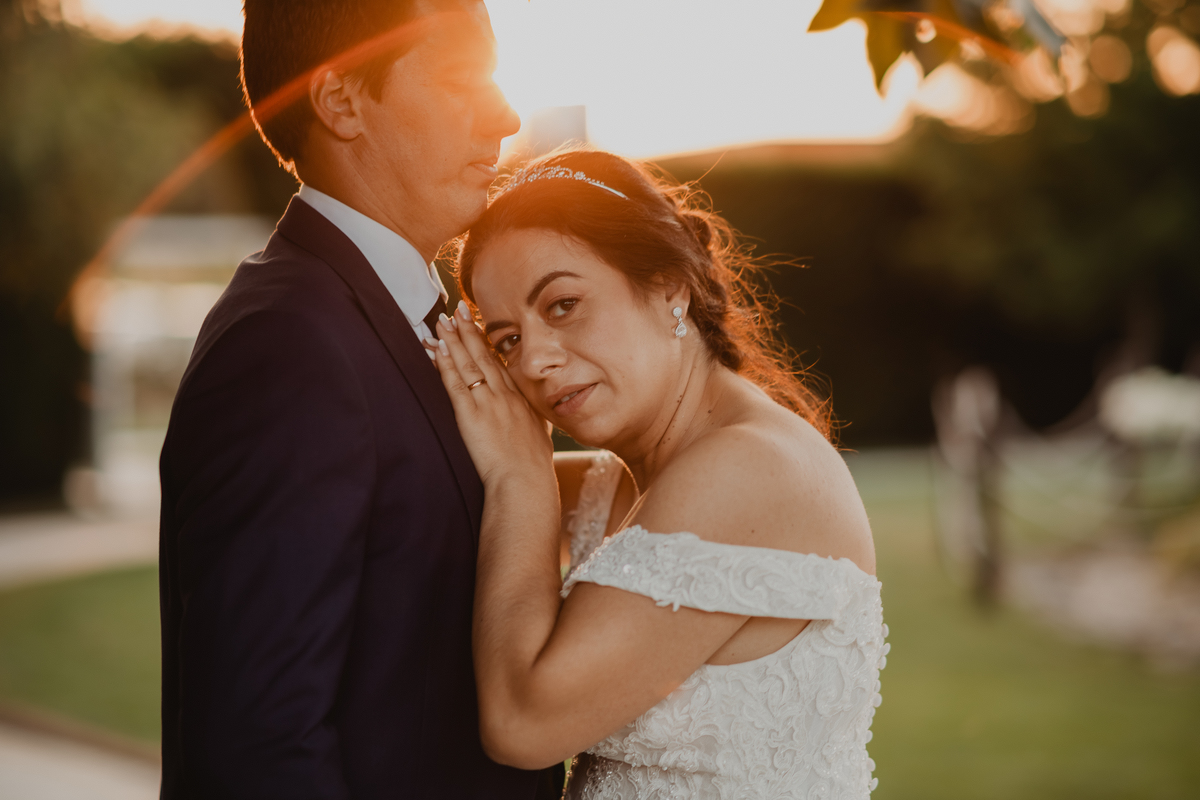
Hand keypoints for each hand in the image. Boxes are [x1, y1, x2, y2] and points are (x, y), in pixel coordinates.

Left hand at [426, 301, 554, 490]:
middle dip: (470, 331)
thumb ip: (536, 423)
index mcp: (520, 400)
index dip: (488, 343)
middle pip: (484, 356)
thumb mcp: (541, 437)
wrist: (525, 480)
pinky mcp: (471, 416)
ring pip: (469, 365)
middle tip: (458, 309)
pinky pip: (456, 384)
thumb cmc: (533, 467)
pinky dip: (446, 365)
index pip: (500, 364)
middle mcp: (505, 396)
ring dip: (455, 341)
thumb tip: (537, 422)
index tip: (478, 325)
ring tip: (443, 321)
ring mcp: (488, 403)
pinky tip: (438, 349)